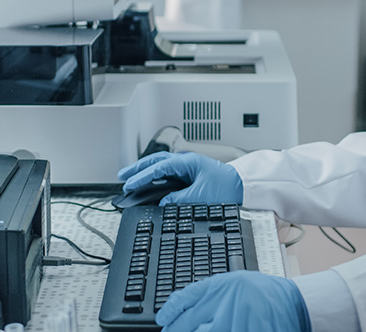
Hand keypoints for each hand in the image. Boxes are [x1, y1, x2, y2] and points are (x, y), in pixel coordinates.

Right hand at [118, 152, 242, 204]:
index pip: (159, 167)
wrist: (243, 187)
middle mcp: (185, 162)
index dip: (142, 176)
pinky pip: (167, 173)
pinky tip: (148, 183)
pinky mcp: (189, 175)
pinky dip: (155, 177)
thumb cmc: (226, 187)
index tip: (130, 184)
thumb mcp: (200, 196)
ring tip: (130, 179)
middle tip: (123, 176)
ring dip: (145, 171)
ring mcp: (187, 167)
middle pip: (156, 162)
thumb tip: (164, 203)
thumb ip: (179, 199)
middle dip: (138, 168)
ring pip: (161, 166)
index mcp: (187, 162)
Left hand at [156, 271, 310, 331]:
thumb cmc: (264, 293)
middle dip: (175, 330)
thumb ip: (210, 292)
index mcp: (221, 286)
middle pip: (187, 323)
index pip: (185, 299)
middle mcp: (224, 305)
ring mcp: (233, 324)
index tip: (163, 319)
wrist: (293, 305)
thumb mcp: (234, 282)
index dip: (170, 311)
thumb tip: (183, 306)